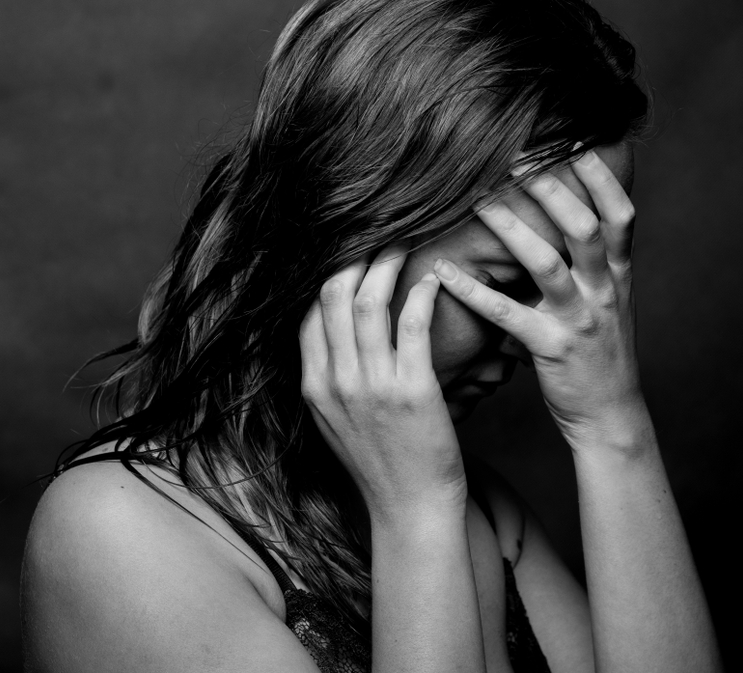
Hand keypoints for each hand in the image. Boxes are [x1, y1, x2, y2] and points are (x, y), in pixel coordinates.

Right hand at [299, 243, 466, 520]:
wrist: (410, 509)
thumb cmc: (382, 464)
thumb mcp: (338, 423)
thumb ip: (331, 380)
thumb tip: (335, 339)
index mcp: (315, 388)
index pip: (309, 315)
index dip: (327, 277)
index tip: (349, 253)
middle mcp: (336, 382)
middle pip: (332, 298)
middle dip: (354, 257)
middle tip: (379, 233)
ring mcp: (371, 387)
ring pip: (368, 303)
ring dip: (386, 265)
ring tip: (406, 243)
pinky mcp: (411, 391)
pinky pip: (411, 324)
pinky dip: (421, 294)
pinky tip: (433, 279)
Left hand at [434, 150, 645, 452]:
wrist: (611, 414)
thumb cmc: (600, 352)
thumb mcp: (608, 302)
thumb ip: (591, 263)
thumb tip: (563, 216)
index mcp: (618, 276)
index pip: (620, 215)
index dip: (601, 177)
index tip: (574, 140)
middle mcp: (604, 292)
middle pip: (584, 229)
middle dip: (552, 189)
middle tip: (516, 156)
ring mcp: (580, 320)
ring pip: (546, 265)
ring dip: (511, 229)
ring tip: (478, 199)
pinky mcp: (552, 350)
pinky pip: (508, 315)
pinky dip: (473, 291)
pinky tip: (443, 271)